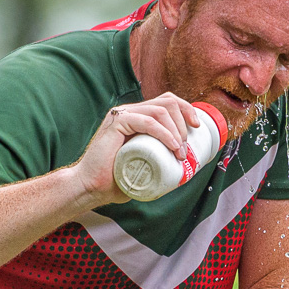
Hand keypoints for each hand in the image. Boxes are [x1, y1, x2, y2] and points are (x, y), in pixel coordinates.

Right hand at [70, 93, 201, 204]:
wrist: (91, 187)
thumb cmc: (116, 179)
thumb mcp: (145, 163)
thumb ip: (159, 157)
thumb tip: (183, 161)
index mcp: (137, 117)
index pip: (167, 101)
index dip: (186, 109)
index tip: (197, 127)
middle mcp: (130, 111)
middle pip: (167, 101)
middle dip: (184, 120)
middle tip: (185, 147)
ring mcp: (122, 115)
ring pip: (160, 110)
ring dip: (176, 130)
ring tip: (179, 151)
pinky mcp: (115, 123)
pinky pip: (146, 121)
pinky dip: (163, 132)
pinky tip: (172, 144)